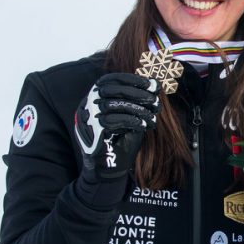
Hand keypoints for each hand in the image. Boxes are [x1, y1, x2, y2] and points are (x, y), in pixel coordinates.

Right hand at [74, 73, 160, 207]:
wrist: (109, 164)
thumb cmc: (121, 137)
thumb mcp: (131, 115)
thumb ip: (138, 100)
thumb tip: (155, 85)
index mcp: (95, 96)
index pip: (110, 79)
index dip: (132, 79)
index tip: (151, 84)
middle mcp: (87, 104)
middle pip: (112, 90)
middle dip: (137, 93)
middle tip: (154, 100)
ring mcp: (87, 118)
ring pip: (113, 105)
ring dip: (137, 109)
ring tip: (151, 115)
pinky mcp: (92, 131)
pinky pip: (112, 121)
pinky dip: (131, 121)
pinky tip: (143, 125)